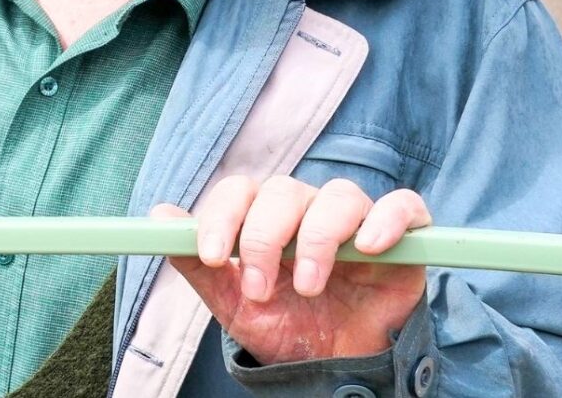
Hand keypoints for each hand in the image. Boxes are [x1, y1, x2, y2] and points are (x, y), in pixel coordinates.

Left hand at [153, 175, 431, 364]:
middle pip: (284, 191)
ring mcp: (355, 221)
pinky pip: (403, 207)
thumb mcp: (233, 304)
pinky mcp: (402, 238)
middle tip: (261, 290)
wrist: (335, 369)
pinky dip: (387, 219)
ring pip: (339, 196)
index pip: (239, 191)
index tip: (213, 255)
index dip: (223, 217)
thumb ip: (198, 264)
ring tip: (308, 288)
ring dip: (317, 238)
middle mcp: (308, 211)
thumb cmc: (285, 329)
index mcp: (264, 219)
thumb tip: (159, 215)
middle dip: (265, 238)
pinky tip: (367, 247)